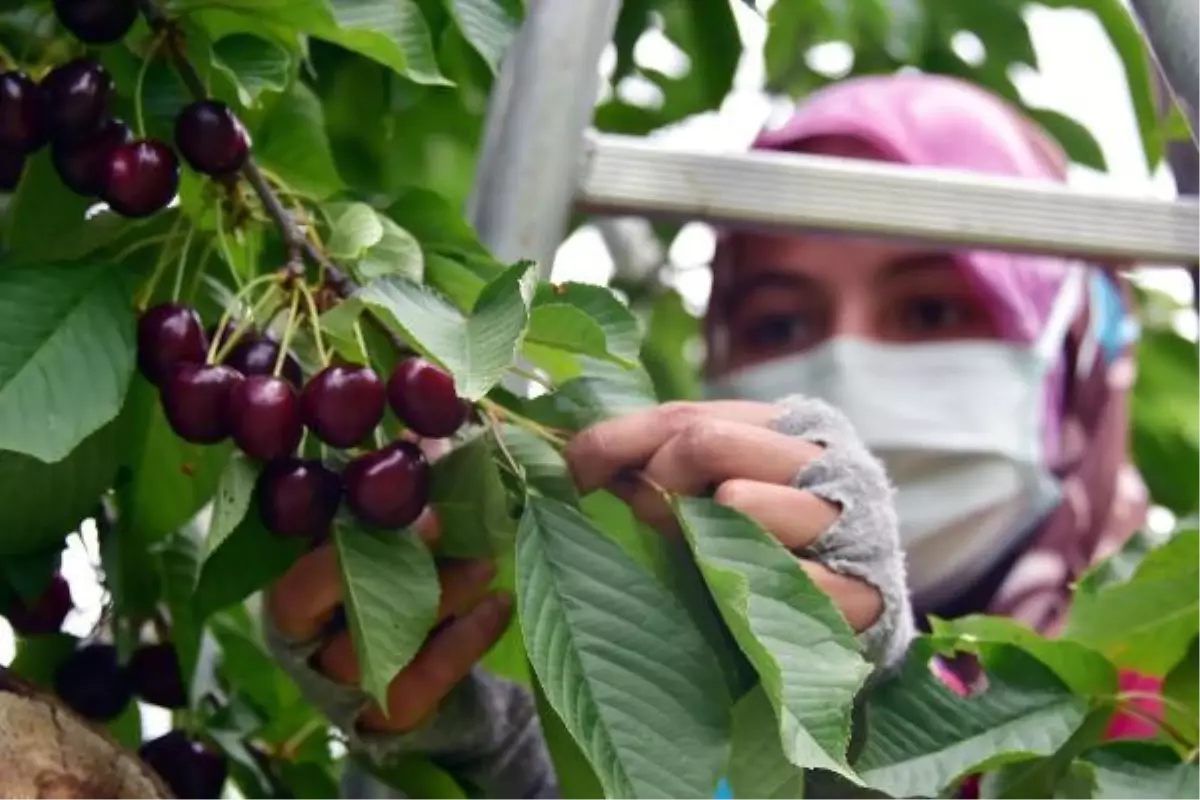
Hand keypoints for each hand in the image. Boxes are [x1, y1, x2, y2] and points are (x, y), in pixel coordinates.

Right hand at [265, 441, 512, 734]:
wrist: (430, 673)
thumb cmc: (406, 578)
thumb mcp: (403, 529)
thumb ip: (412, 483)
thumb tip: (439, 422)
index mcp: (292, 572)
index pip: (290, 539)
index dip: (338, 514)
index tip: (394, 484)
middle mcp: (301, 628)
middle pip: (313, 594)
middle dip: (380, 553)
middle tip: (442, 521)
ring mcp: (338, 679)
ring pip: (374, 638)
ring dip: (439, 592)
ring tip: (487, 560)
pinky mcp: (387, 713)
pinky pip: (426, 678)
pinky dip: (469, 637)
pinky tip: (500, 604)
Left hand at [563, 400, 884, 632]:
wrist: (867, 611)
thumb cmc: (774, 543)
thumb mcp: (717, 493)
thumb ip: (664, 469)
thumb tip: (584, 458)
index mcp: (786, 426)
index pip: (685, 416)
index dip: (618, 439)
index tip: (574, 471)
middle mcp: (822, 459)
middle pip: (706, 441)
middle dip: (659, 483)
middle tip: (652, 519)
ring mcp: (848, 521)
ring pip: (741, 502)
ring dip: (705, 538)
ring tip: (713, 560)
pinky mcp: (863, 590)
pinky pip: (778, 580)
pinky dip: (750, 595)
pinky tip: (752, 604)